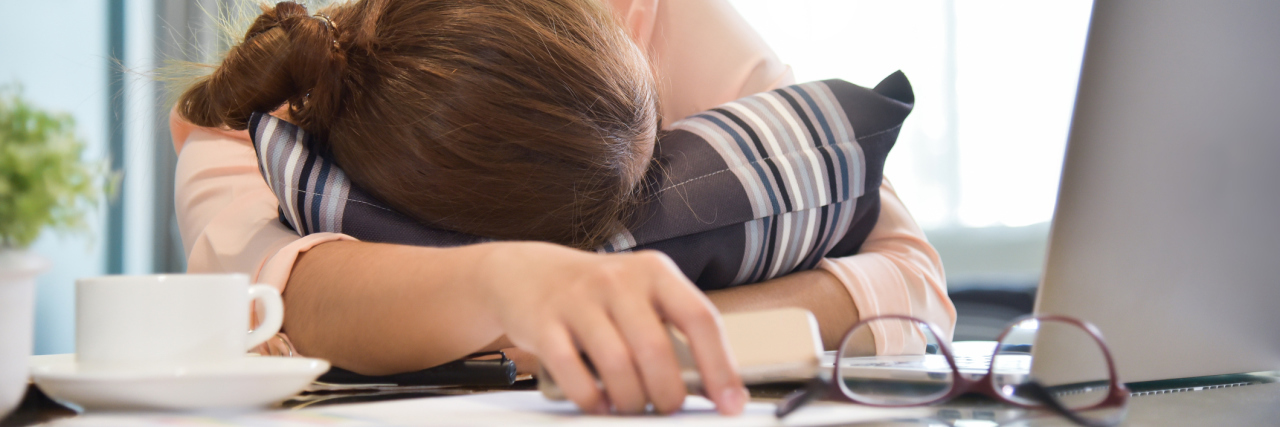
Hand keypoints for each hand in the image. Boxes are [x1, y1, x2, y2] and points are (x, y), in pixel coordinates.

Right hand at [473, 242, 747, 414]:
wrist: (528, 275)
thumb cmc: (598, 294)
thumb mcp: (643, 297)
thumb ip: (679, 334)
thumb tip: (722, 389)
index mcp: (655, 272)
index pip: (700, 319)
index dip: (720, 367)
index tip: (730, 403)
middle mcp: (619, 281)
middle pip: (656, 350)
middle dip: (667, 394)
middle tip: (666, 408)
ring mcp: (578, 300)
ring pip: (617, 366)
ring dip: (630, 401)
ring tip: (632, 406)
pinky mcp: (544, 324)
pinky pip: (573, 372)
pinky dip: (591, 398)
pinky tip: (598, 402)